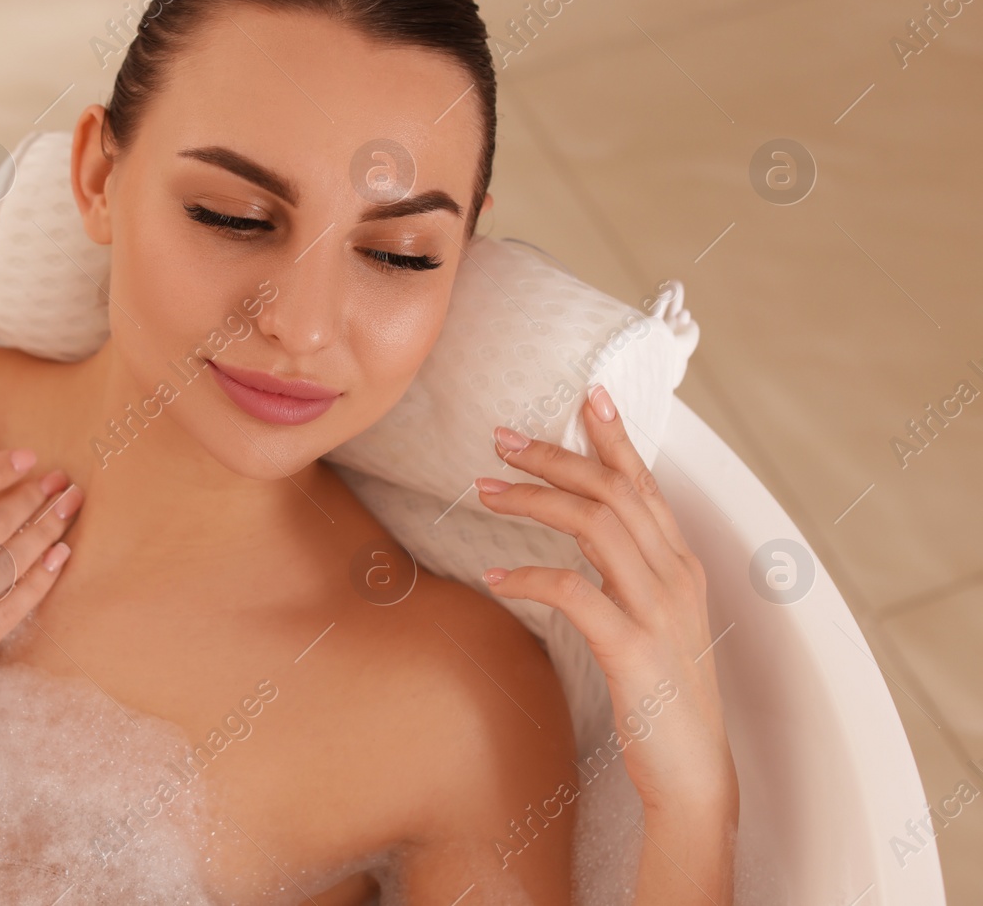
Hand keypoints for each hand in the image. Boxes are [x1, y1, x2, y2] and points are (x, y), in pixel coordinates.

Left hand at [473, 384, 736, 904]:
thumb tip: (581, 542)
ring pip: (596, 525)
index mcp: (682, 568)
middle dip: (555, 455)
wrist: (694, 779)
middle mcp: (676, 579)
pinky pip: (573, 593)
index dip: (616, 438)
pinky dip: (529, 575)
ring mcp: (659, 612)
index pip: (646, 485)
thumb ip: (626, 578)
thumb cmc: (664, 701)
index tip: (586, 397)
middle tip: (500, 439)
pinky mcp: (634, 651)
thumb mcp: (652, 625)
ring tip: (483, 491)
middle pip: (613, 491)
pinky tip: (494, 574)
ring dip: (534, 499)